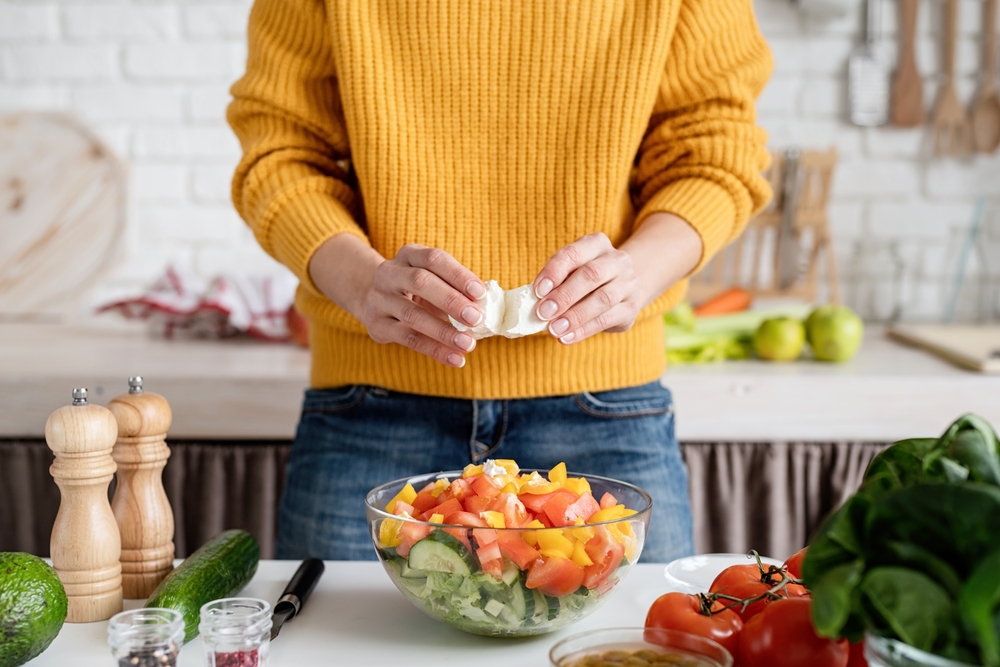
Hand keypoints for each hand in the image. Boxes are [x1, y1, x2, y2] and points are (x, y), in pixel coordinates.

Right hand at [362, 244, 486, 366]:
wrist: (376, 301)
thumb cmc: (418, 290)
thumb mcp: (434, 281)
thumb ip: (456, 289)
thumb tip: (485, 307)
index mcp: (409, 255)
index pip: (434, 259)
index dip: (458, 275)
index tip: (480, 293)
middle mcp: (389, 273)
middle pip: (420, 282)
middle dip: (451, 301)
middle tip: (476, 318)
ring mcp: (379, 298)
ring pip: (412, 315)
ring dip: (443, 331)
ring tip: (468, 344)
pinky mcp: (376, 324)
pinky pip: (407, 339)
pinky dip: (434, 350)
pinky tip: (455, 358)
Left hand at [532, 233, 641, 344]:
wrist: (621, 290)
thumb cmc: (585, 280)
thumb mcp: (571, 272)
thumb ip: (555, 283)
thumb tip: (536, 302)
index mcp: (597, 244)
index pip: (573, 253)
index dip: (554, 271)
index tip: (538, 291)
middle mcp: (617, 260)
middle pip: (591, 275)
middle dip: (564, 295)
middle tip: (543, 312)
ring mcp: (628, 283)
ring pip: (602, 299)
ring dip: (575, 316)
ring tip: (554, 329)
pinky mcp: (631, 308)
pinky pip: (607, 319)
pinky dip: (584, 330)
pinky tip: (567, 337)